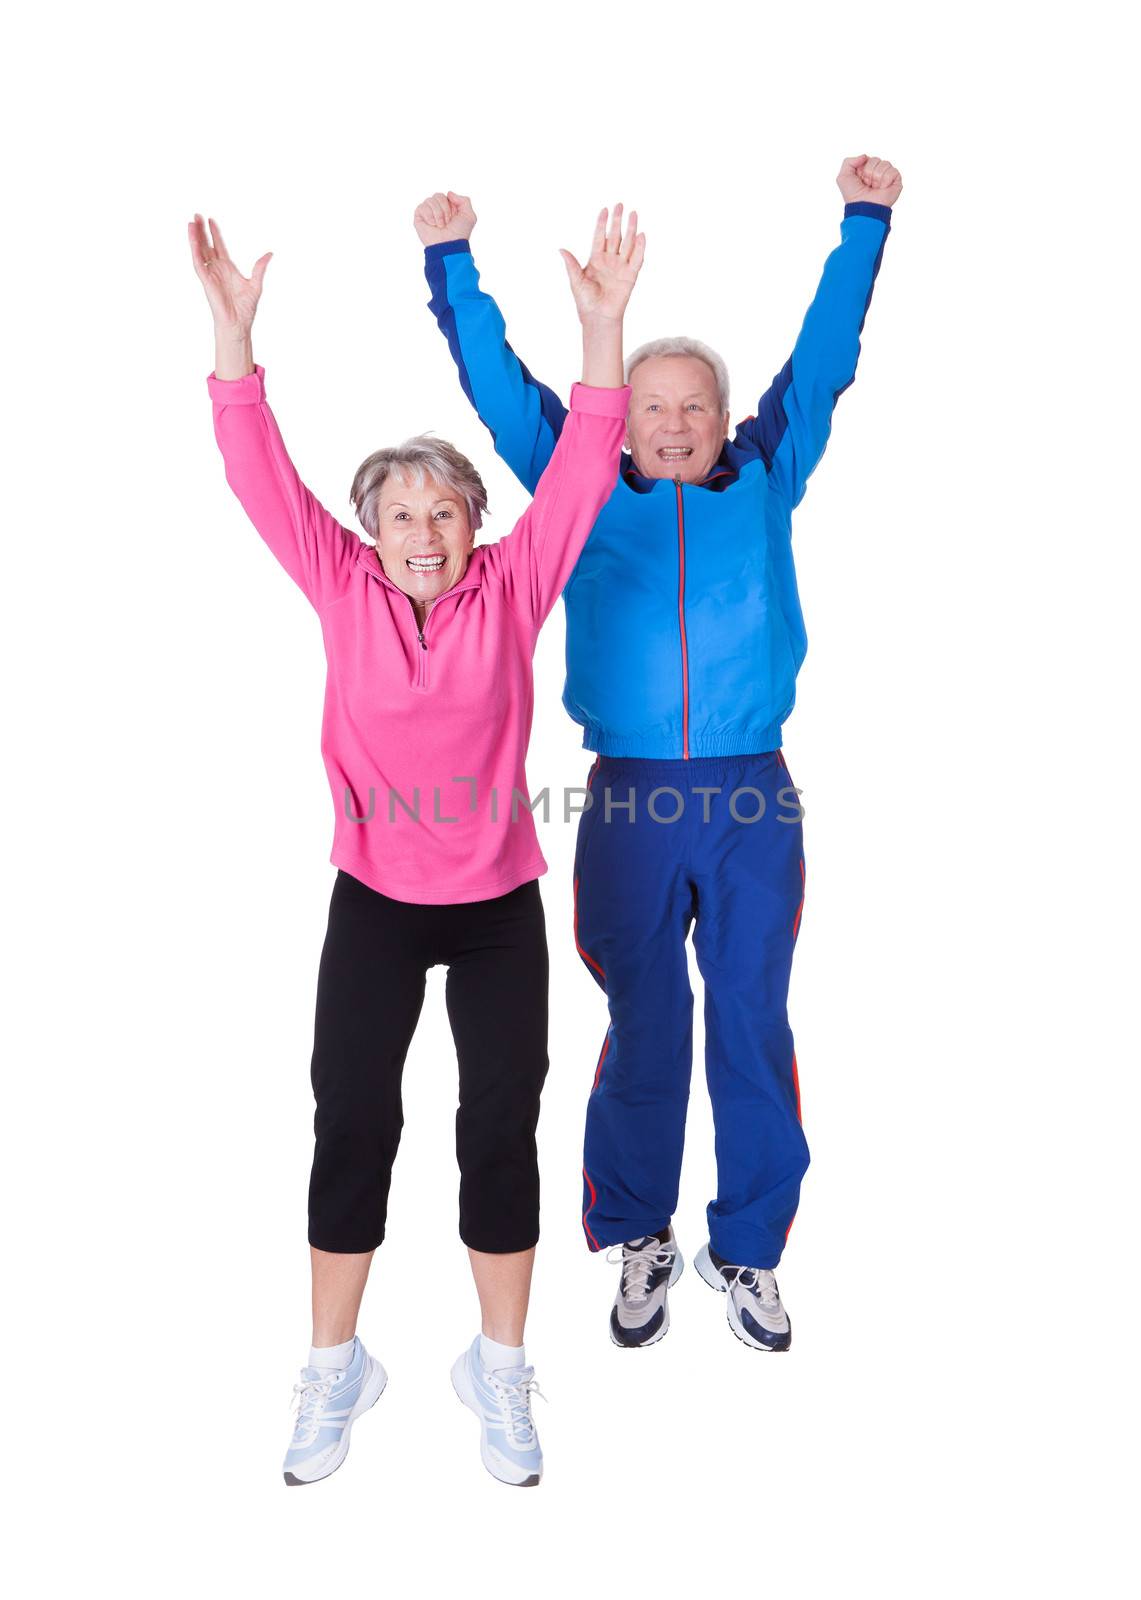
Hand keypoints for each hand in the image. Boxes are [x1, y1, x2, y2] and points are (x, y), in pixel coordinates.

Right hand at [188, 214, 271, 334]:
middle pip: (207, 245)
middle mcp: (217, 269)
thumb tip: (270, 254)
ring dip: (195, 237)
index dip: (215, 234)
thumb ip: (259, 268)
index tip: (211, 220)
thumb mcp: (256, 284)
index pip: (219, 246)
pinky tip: (193, 238)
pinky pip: (198, 263)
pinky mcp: (206, 281)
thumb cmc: (246, 309)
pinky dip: (194, 250)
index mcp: (228, 269)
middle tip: (197, 215)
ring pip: (200, 251)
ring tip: (191, 221)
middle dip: (202, 231)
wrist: (238, 324)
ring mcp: (210, 274)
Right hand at [413, 191, 476, 244]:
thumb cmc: (459, 233)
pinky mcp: (419, 217)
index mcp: (448, 207)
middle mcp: (437, 209)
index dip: (451, 206)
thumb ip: (464, 200)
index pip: (447, 195)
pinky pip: (422, 207)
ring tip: (440, 225)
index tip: (454, 217)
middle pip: (438, 195)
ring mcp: (428, 213)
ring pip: (430, 200)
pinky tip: (432, 225)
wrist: (449, 244)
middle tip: (447, 222)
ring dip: (438, 214)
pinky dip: (429, 216)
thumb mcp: (469, 215)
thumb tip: (449, 193)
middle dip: (445, 209)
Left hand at [560, 204, 645, 323]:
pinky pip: (636, 259)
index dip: (601, 223)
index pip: (600, 236)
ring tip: (633, 214)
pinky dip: (640, 248)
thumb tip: (560, 249)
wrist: (598, 317)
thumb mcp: (576, 281)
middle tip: (620, 205)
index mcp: (595, 259)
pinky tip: (642, 235)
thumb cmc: (585, 301)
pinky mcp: (630, 276)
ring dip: (631, 229)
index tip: (604, 210)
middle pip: (615, 236)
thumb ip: (571, 265)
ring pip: (627, 243)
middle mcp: (609, 260)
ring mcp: (621, 267)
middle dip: (617, 220)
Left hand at [836, 155, 902, 208]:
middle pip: (875, 159)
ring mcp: (887, 176)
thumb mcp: (843, 177)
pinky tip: (882, 188)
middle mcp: (877, 172)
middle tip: (867, 184)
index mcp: (866, 170)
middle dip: (869, 172)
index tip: (860, 179)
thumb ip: (848, 161)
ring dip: (877, 177)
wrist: (864, 207)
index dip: (862, 168)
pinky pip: (892, 171)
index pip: (867, 158)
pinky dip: (885, 180)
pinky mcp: (896, 181)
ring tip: (875, 187)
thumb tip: (865, 156)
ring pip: (884, 164)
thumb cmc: (853, 195)